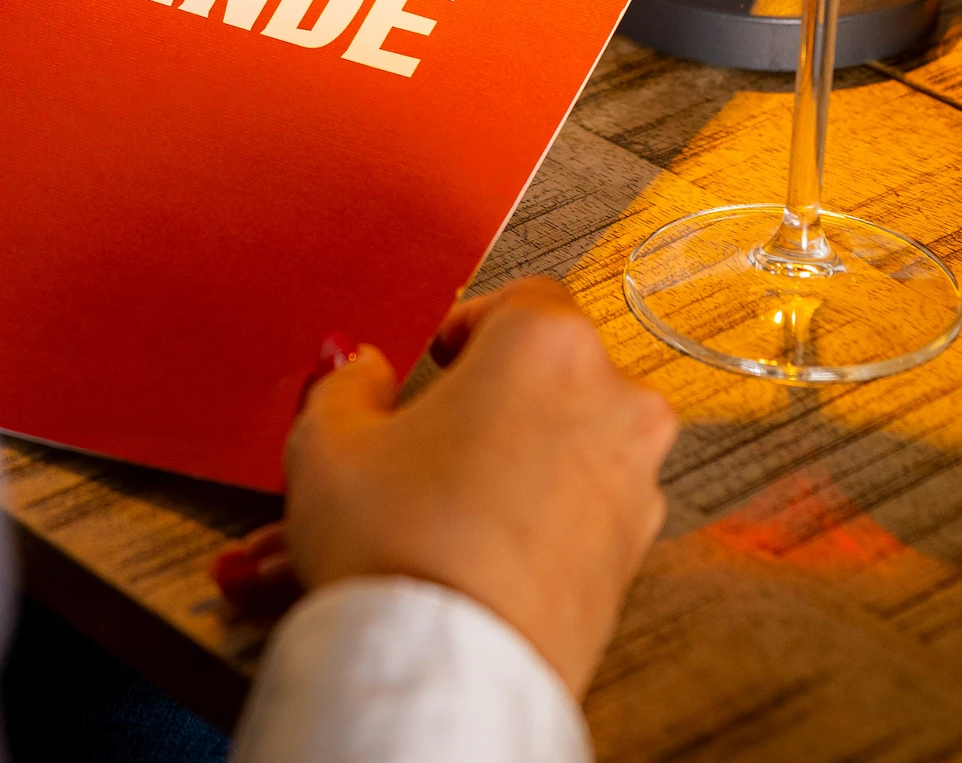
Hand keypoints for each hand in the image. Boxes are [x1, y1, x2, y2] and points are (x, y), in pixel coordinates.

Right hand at [280, 279, 676, 696]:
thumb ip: (347, 382)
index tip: (437, 355)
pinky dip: (513, 526)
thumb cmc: (401, 543)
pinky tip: (446, 553)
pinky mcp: (630, 559)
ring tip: (409, 515)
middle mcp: (612, 405)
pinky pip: (566, 519)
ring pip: (550, 458)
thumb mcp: (329, 437)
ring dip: (488, 474)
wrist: (448, 667)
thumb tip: (359, 371)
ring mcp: (632, 486)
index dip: (470, 322)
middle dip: (478, 408)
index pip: (523, 296)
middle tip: (418, 438)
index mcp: (548, 346)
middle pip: (543, 382)